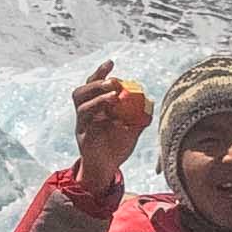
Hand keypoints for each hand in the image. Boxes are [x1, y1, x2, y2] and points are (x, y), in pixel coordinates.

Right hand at [70, 61, 152, 189]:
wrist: (107, 169)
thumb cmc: (117, 147)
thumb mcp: (132, 130)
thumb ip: (140, 117)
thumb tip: (151, 103)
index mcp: (94, 108)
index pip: (92, 85)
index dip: (100, 73)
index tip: (111, 62)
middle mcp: (85, 114)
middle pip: (81, 91)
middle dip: (96, 82)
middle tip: (113, 81)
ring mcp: (82, 126)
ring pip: (81, 105)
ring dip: (97, 98)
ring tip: (112, 95)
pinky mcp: (84, 137)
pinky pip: (87, 123)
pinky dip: (99, 115)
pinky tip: (111, 116)